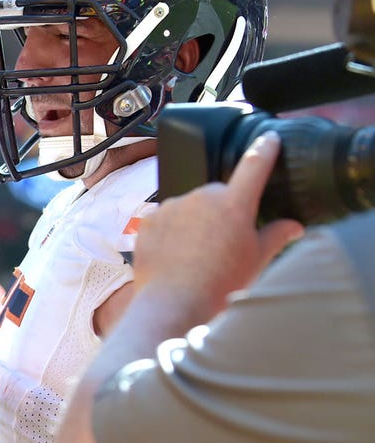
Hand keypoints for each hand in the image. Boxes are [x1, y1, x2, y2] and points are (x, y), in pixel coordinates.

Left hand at [135, 131, 304, 320]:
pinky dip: (170, 233)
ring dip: (194, 222)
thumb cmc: (220, 284)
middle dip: (221, 211)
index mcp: (233, 203)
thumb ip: (276, 236)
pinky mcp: (148, 220)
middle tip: (223, 243)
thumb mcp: (257, 261)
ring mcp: (171, 207)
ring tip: (196, 255)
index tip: (269, 139)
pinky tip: (176, 256)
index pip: (253, 166)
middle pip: (217, 194)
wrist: (173, 303)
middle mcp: (200, 197)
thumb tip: (294, 226)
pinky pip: (164, 220)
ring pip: (188, 207)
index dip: (264, 150)